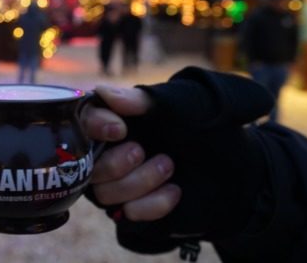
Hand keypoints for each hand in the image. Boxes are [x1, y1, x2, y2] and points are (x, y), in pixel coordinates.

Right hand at [81, 85, 180, 221]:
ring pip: (105, 194)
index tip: (120, 129)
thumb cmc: (192, 120)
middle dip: (116, 164)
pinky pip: (129, 213)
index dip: (95, 128)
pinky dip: (153, 203)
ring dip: (139, 182)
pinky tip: (174, 190)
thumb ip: (138, 99)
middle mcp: (103, 153)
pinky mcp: (131, 207)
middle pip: (86, 167)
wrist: (224, 155)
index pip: (82, 124)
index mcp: (107, 122)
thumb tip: (102, 92)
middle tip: (141, 150)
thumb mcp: (172, 103)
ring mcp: (115, 183)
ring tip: (168, 166)